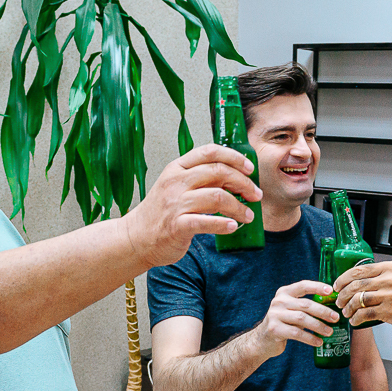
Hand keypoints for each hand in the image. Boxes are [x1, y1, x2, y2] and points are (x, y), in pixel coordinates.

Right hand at [122, 144, 261, 268]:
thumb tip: (234, 179)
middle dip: (243, 183)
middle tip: (255, 195)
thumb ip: (199, 180)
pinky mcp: (177, 225)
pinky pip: (207, 222)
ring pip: (218, 197)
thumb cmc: (160, 213)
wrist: (136, 238)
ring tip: (248, 215)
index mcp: (177, 168)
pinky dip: (225, 224)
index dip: (234, 157)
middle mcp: (176, 182)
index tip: (249, 168)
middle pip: (219, 172)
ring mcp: (175, 204)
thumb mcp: (175, 187)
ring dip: (239, 207)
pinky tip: (233, 226)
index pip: (209, 152)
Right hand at [252, 280, 339, 358]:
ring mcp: (275, 315)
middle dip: (323, 311)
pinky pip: (297, 333)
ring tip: (329, 332)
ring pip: (302, 319)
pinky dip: (310, 338)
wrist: (263, 339)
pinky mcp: (275, 329)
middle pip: (305, 304)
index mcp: (284, 293)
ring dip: (318, 326)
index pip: (303, 286)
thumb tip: (331, 309)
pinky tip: (319, 342)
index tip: (331, 290)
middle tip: (336, 318)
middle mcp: (278, 301)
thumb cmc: (284, 323)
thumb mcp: (291, 310)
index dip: (317, 287)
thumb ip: (305, 306)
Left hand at [334, 261, 391, 329]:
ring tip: (346, 312)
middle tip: (339, 301)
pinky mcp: (389, 311)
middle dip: (342, 295)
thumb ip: (383, 275)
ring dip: (348, 308)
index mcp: (389, 268)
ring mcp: (388, 296)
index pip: (358, 270)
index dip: (343, 279)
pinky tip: (355, 320)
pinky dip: (356, 318)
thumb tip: (361, 281)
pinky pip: (365, 314)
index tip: (337, 285)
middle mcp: (388, 280)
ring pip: (358, 300)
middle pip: (355, 285)